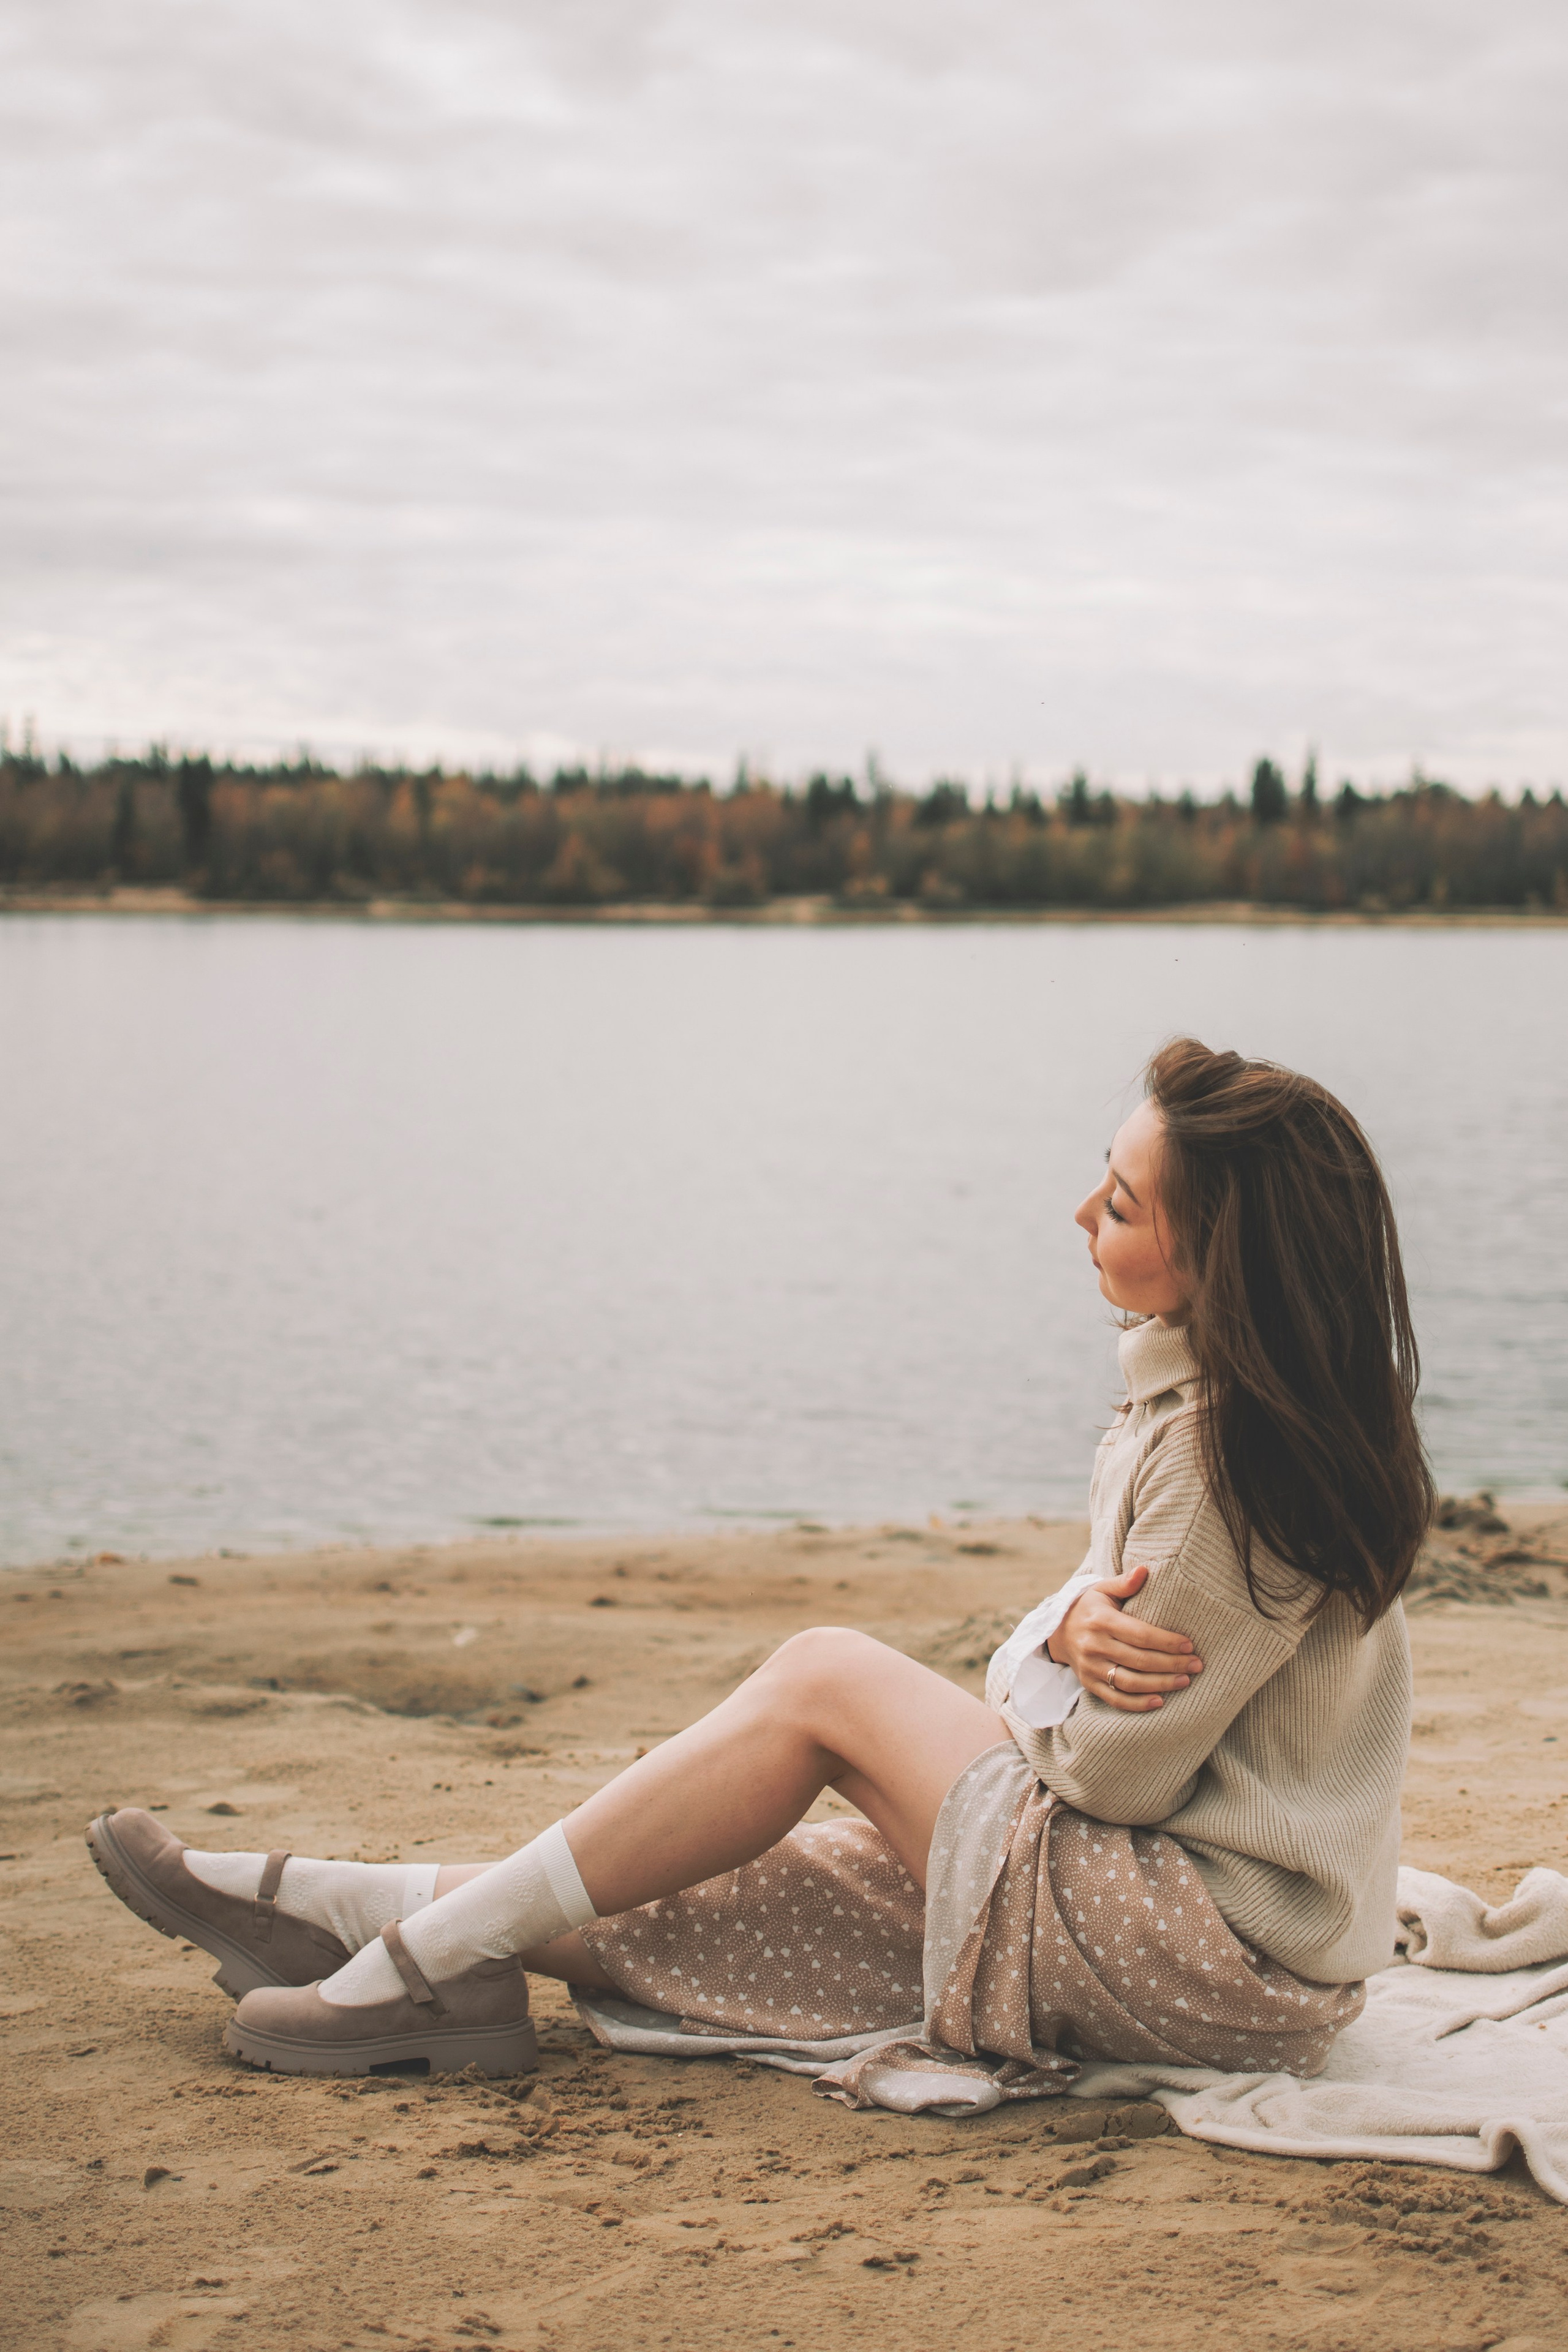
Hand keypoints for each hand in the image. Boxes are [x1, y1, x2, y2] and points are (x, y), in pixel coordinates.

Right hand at [1045, 1565, 1202, 1712]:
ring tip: (1185, 1681)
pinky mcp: (1089, 1684)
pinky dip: (1137, 1704)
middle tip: (1196, 1665)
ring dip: (1160, 1684)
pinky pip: (1115, 1699)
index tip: (1189, 1645)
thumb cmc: (1090, 1607)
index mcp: (1100, 1620)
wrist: (1058, 1632)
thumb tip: (1144, 1570)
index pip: (1139, 1634)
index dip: (1166, 1641)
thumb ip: (1124, 1583)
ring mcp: (1090, 1668)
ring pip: (1129, 1682)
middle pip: (1139, 1660)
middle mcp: (1093, 1645)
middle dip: (1171, 1664)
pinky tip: (1159, 1701)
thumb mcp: (1102, 1590)